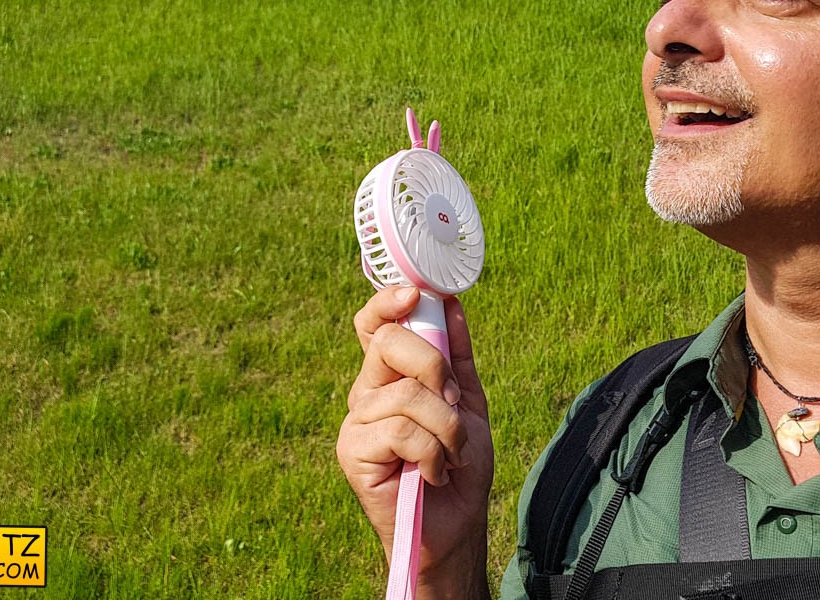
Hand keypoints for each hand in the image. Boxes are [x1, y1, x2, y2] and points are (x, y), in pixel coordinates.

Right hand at [337, 285, 493, 598]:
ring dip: (447, 428)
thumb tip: (452, 303)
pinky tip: (433, 472)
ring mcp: (356, 422)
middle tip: (453, 402)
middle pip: (387, 343)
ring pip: (407, 395)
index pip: (373, 325)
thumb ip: (457, 355)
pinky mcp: (352, 452)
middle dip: (434, 366)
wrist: (456, 525)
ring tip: (451, 455)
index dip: (387, 302)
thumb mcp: (467, 402)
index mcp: (389, 376)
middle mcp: (366, 393)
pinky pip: (401, 431)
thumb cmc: (459, 465)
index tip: (416, 294)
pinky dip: (432, 453)